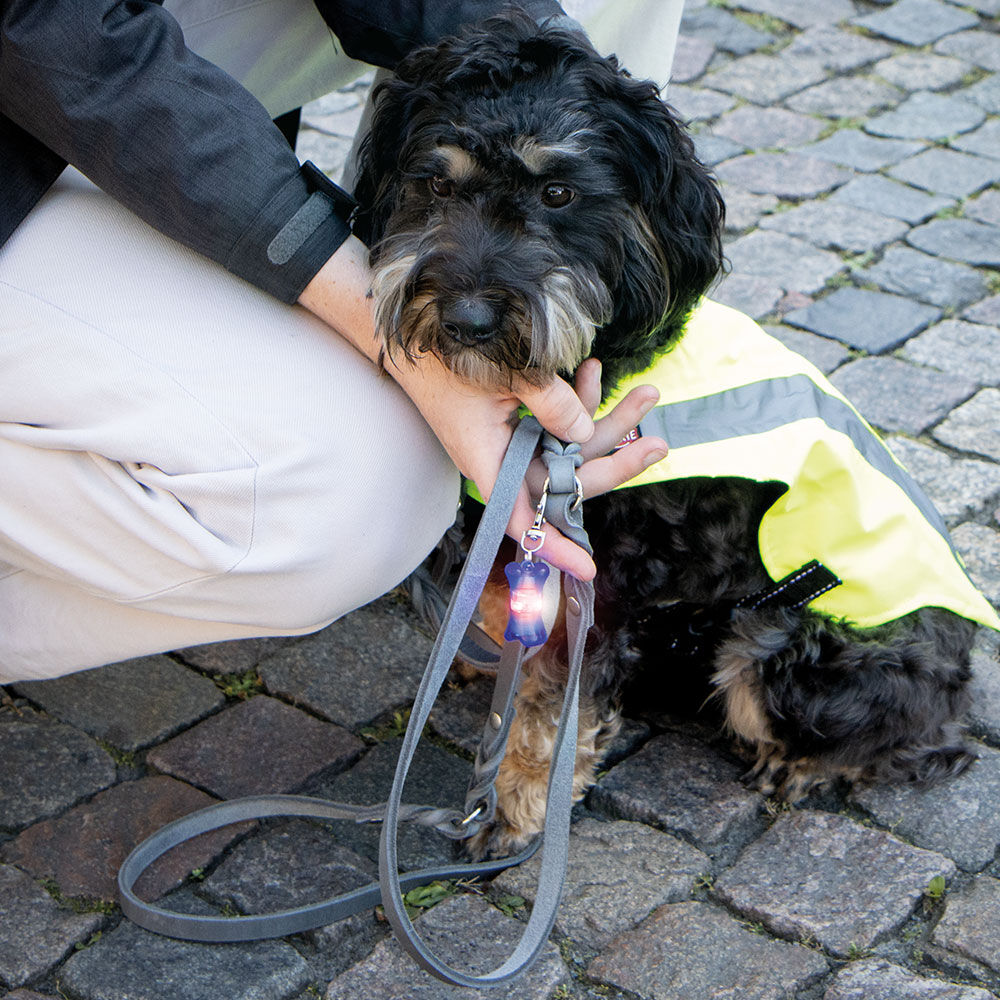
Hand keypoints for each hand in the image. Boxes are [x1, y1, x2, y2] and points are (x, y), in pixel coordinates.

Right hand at [388, 352, 666, 579]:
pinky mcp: (514, 422)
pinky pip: (555, 423)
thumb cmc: (444, 357)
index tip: (588, 568)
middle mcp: (502, 460)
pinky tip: (595, 373)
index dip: (556, 545)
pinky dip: (577, 401)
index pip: (524, 520)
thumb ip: (551, 404)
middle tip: (658, 445)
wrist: (410, 334)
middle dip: (616, 461)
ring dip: (607, 421)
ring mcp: (510, 441)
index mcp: (489, 463)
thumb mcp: (502, 374)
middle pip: (565, 480)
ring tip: (647, 394)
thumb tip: (585, 429)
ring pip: (568, 447)